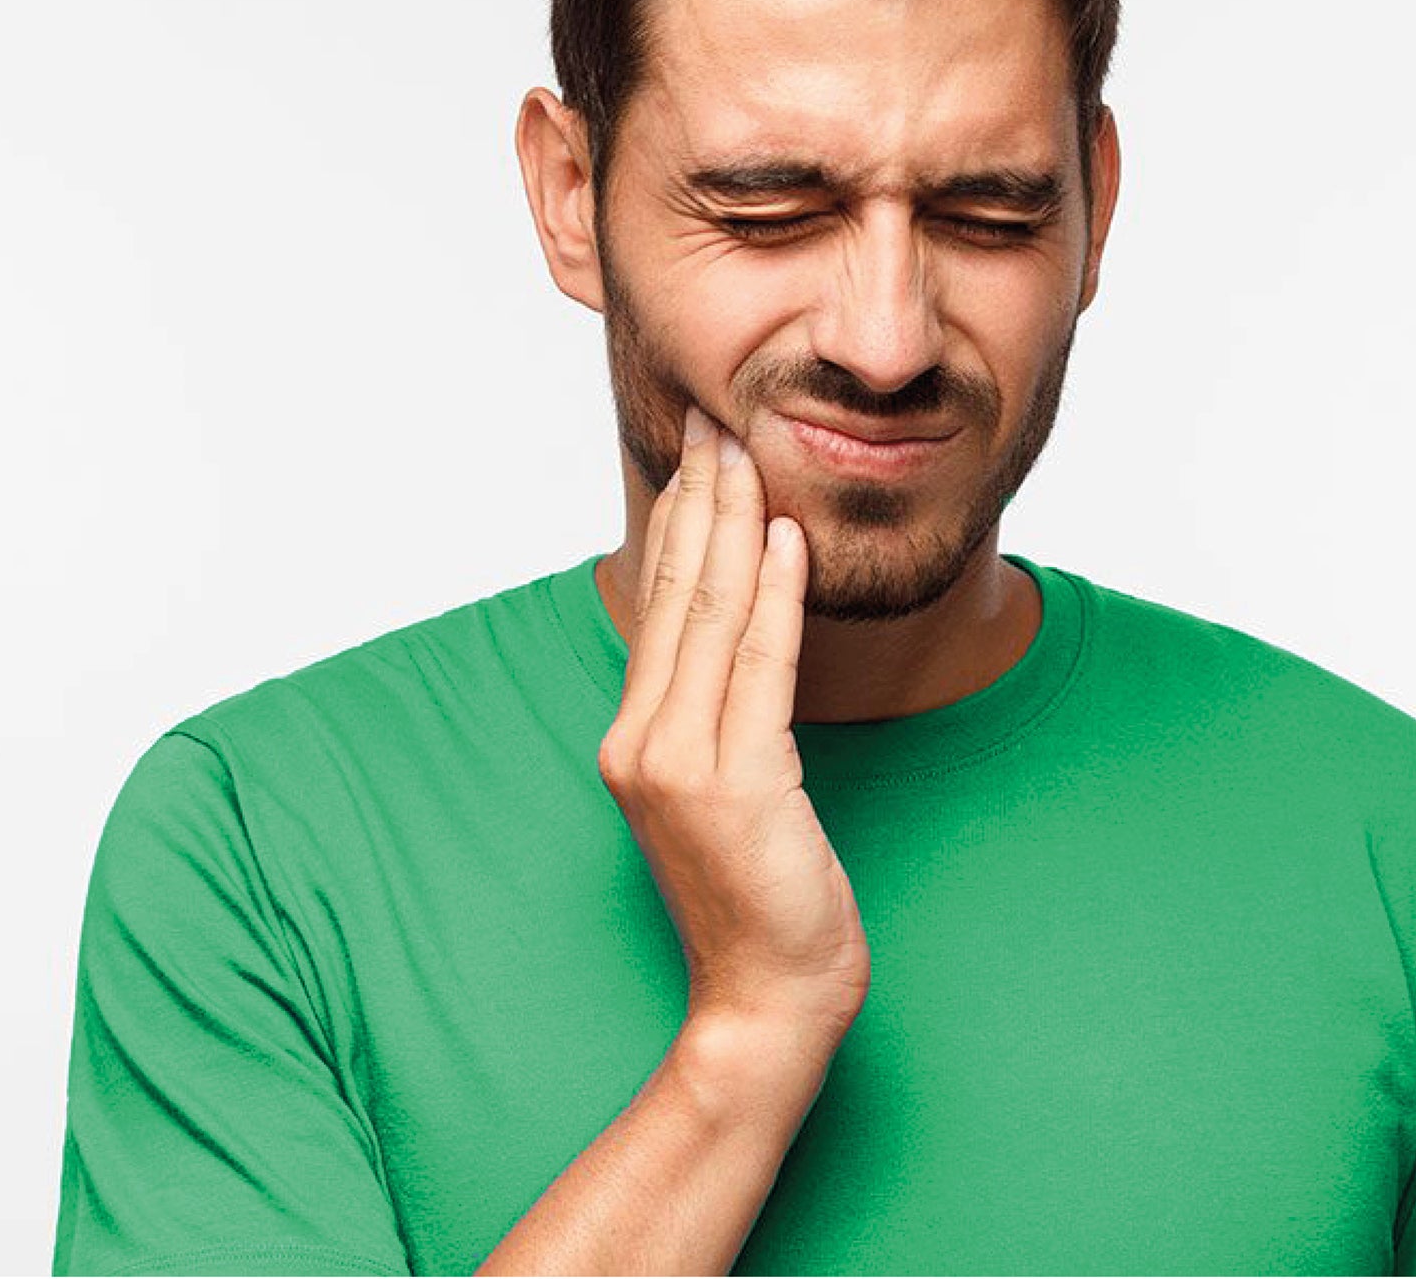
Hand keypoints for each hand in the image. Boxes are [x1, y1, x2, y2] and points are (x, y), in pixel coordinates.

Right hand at [598, 407, 871, 1046]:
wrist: (765, 996)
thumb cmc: (757, 895)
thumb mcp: (722, 790)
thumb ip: (712, 715)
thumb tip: (737, 630)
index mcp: (632, 738)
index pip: (659, 606)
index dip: (681, 523)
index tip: (697, 453)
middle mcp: (641, 741)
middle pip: (677, 596)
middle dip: (699, 500)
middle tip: (713, 420)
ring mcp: (682, 764)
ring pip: (714, 618)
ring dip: (734, 526)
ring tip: (746, 453)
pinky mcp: (736, 784)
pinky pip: (759, 667)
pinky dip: (774, 596)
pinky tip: (782, 537)